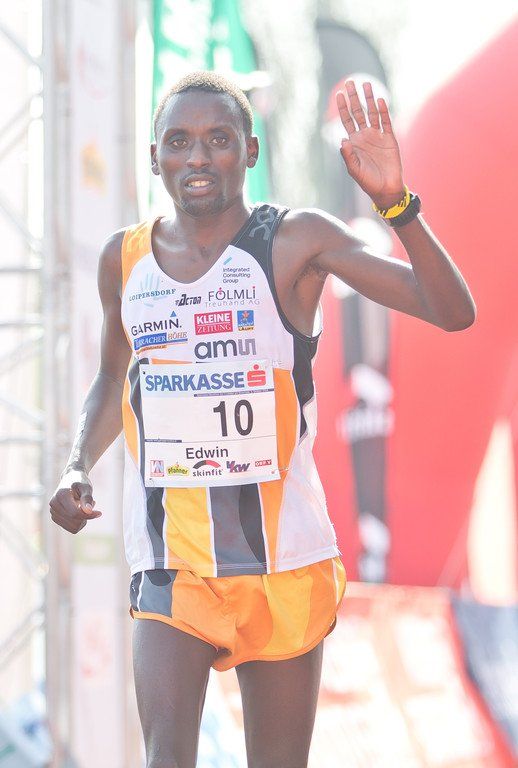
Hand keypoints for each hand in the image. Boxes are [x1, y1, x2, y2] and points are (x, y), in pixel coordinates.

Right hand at [49, 468, 101, 533]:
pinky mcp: (55, 518)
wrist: (70, 479)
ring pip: (73, 527)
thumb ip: (87, 498)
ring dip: (82, 519)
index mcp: (60, 496)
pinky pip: (71, 528)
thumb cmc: (80, 482)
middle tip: (90, 503)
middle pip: (75, 521)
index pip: (75, 513)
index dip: (89, 515)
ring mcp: (53, 512)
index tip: (99, 513)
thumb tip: (88, 511)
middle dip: (86, 516)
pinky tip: (79, 511)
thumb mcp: (86, 487)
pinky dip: (78, 522)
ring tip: (84, 506)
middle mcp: (54, 505)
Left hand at [337, 80, 404, 209]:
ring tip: (366, 84)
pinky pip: (386, 122)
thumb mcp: (354, 170)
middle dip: (354, 98)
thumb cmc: (368, 182)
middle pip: (358, 112)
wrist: (386, 189)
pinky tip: (379, 100)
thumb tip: (343, 140)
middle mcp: (365, 136)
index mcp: (355, 142)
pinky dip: (383, 111)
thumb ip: (348, 156)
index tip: (339, 94)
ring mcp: (378, 136)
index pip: (347, 120)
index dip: (343, 108)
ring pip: (372, 113)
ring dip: (369, 99)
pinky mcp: (390, 139)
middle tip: (350, 82)